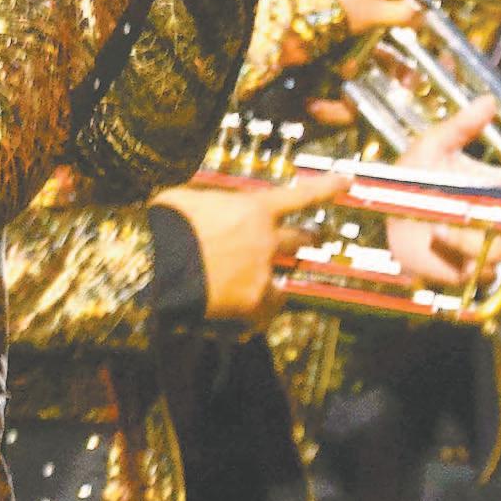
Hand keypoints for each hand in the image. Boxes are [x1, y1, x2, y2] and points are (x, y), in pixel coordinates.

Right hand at [152, 173, 349, 327]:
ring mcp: (263, 274)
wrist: (154, 266)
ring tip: (266, 287)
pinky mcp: (252, 305)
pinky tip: (241, 318)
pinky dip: (256, 315)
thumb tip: (204, 204)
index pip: (301, 195)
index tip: (346, 183)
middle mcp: (267, 240)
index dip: (327, 188)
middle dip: (309, 239)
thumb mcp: (188, 198)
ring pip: (286, 279)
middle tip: (312, 239)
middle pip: (302, 239)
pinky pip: (265, 312)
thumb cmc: (168, 226)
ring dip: (278, 280)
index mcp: (254, 208)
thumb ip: (210, 202)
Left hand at [386, 97, 500, 285]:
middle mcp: (495, 218)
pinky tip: (435, 243)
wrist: (382, 212)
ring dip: (469, 242)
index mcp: (495, 187)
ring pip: (500, 253)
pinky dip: (457, 260)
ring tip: (438, 229)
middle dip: (499, 223)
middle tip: (471, 213)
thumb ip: (462, 126)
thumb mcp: (433, 145)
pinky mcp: (464, 271)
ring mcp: (482, 246)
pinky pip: (477, 274)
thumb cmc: (412, 175)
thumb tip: (489, 100)